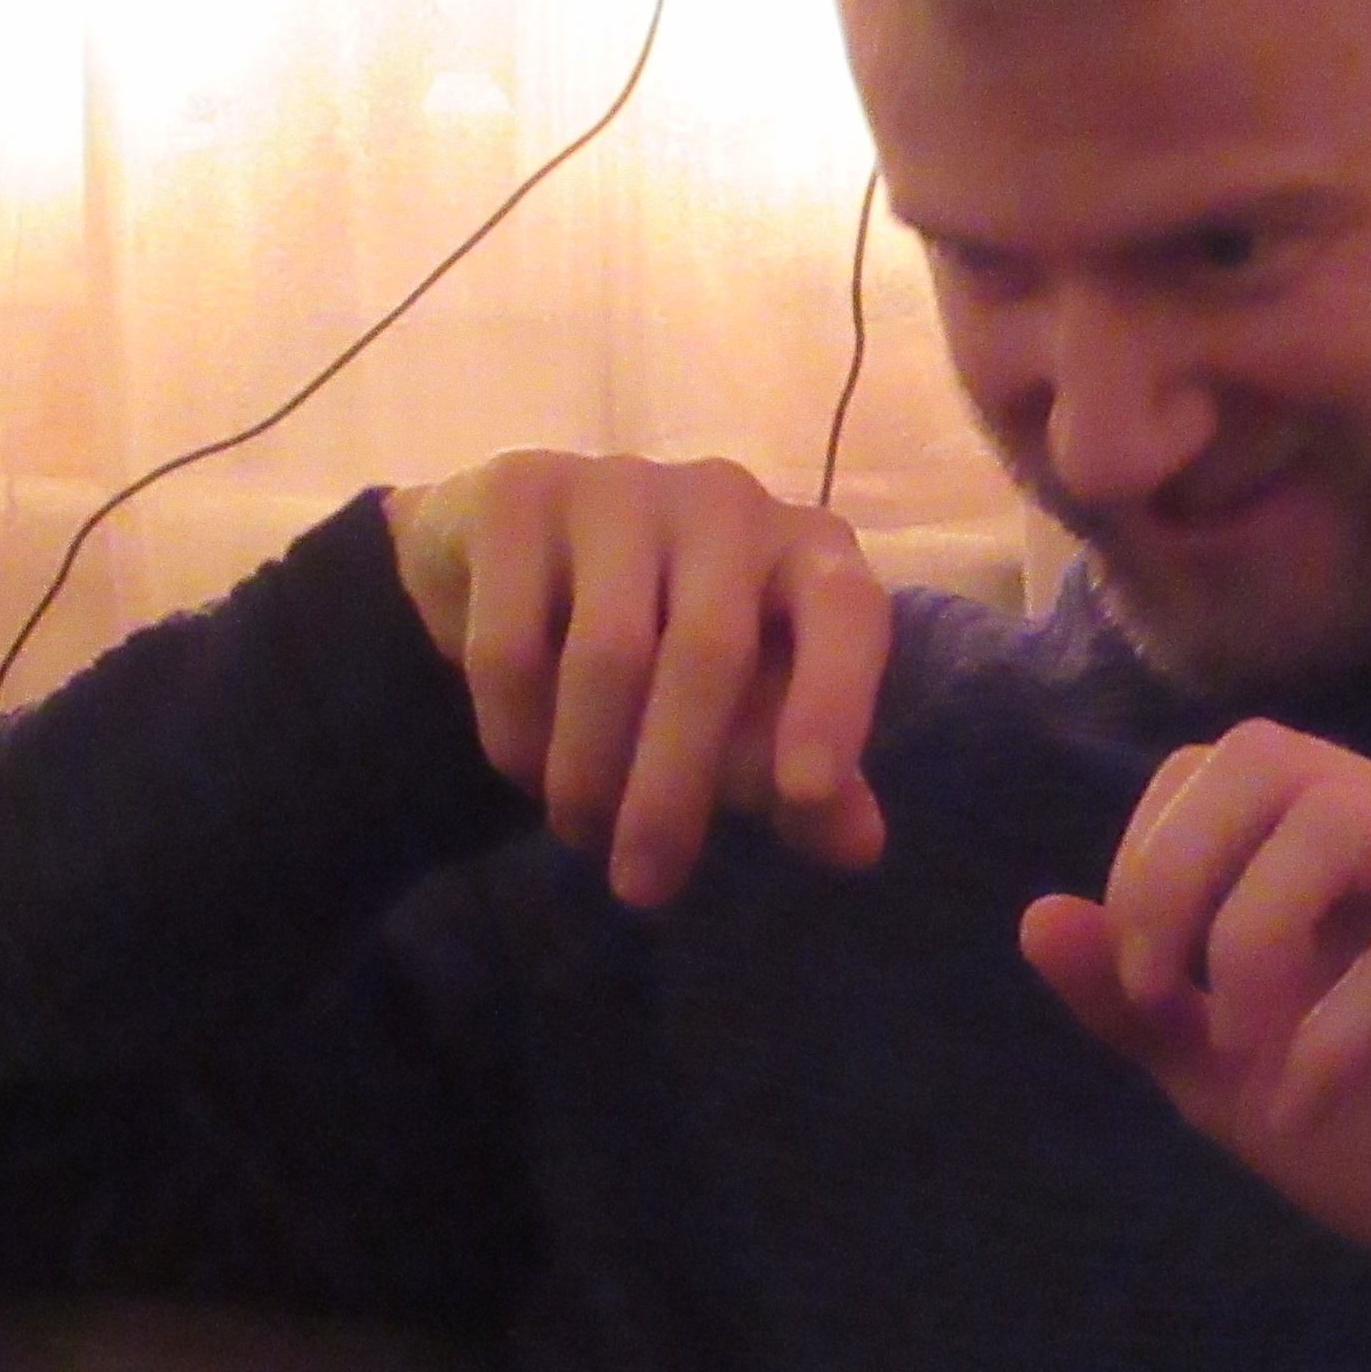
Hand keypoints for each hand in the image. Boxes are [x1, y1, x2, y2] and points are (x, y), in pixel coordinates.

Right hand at [390, 455, 891, 907]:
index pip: (846, 612)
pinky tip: (522, 770)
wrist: (517, 568)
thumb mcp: (747, 719)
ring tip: (579, 831)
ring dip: (588, 771)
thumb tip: (857, 846)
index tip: (803, 796)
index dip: (830, 701)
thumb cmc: (670, 650)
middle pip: (710, 652)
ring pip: (608, 653)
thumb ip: (803, 780)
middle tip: (643, 885)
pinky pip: (514, 641)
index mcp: (810, 550)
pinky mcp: (522, 494)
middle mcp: (727, 501)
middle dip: (673, 787)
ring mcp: (623, 486)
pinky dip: (517, 729)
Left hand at [1018, 724, 1370, 1283]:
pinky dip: (1329, 1035)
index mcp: (1352, 836)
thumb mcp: (1231, 1075)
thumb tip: (1036, 917)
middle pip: (1272, 756)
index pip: (1223, 761)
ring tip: (1235, 1045)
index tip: (1137, 978)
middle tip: (1156, 990)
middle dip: (1177, 869)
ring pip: (1345, 819)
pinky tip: (1300, 1107)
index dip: (1151, 852)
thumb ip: (1138, 1003)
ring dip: (1253, 933)